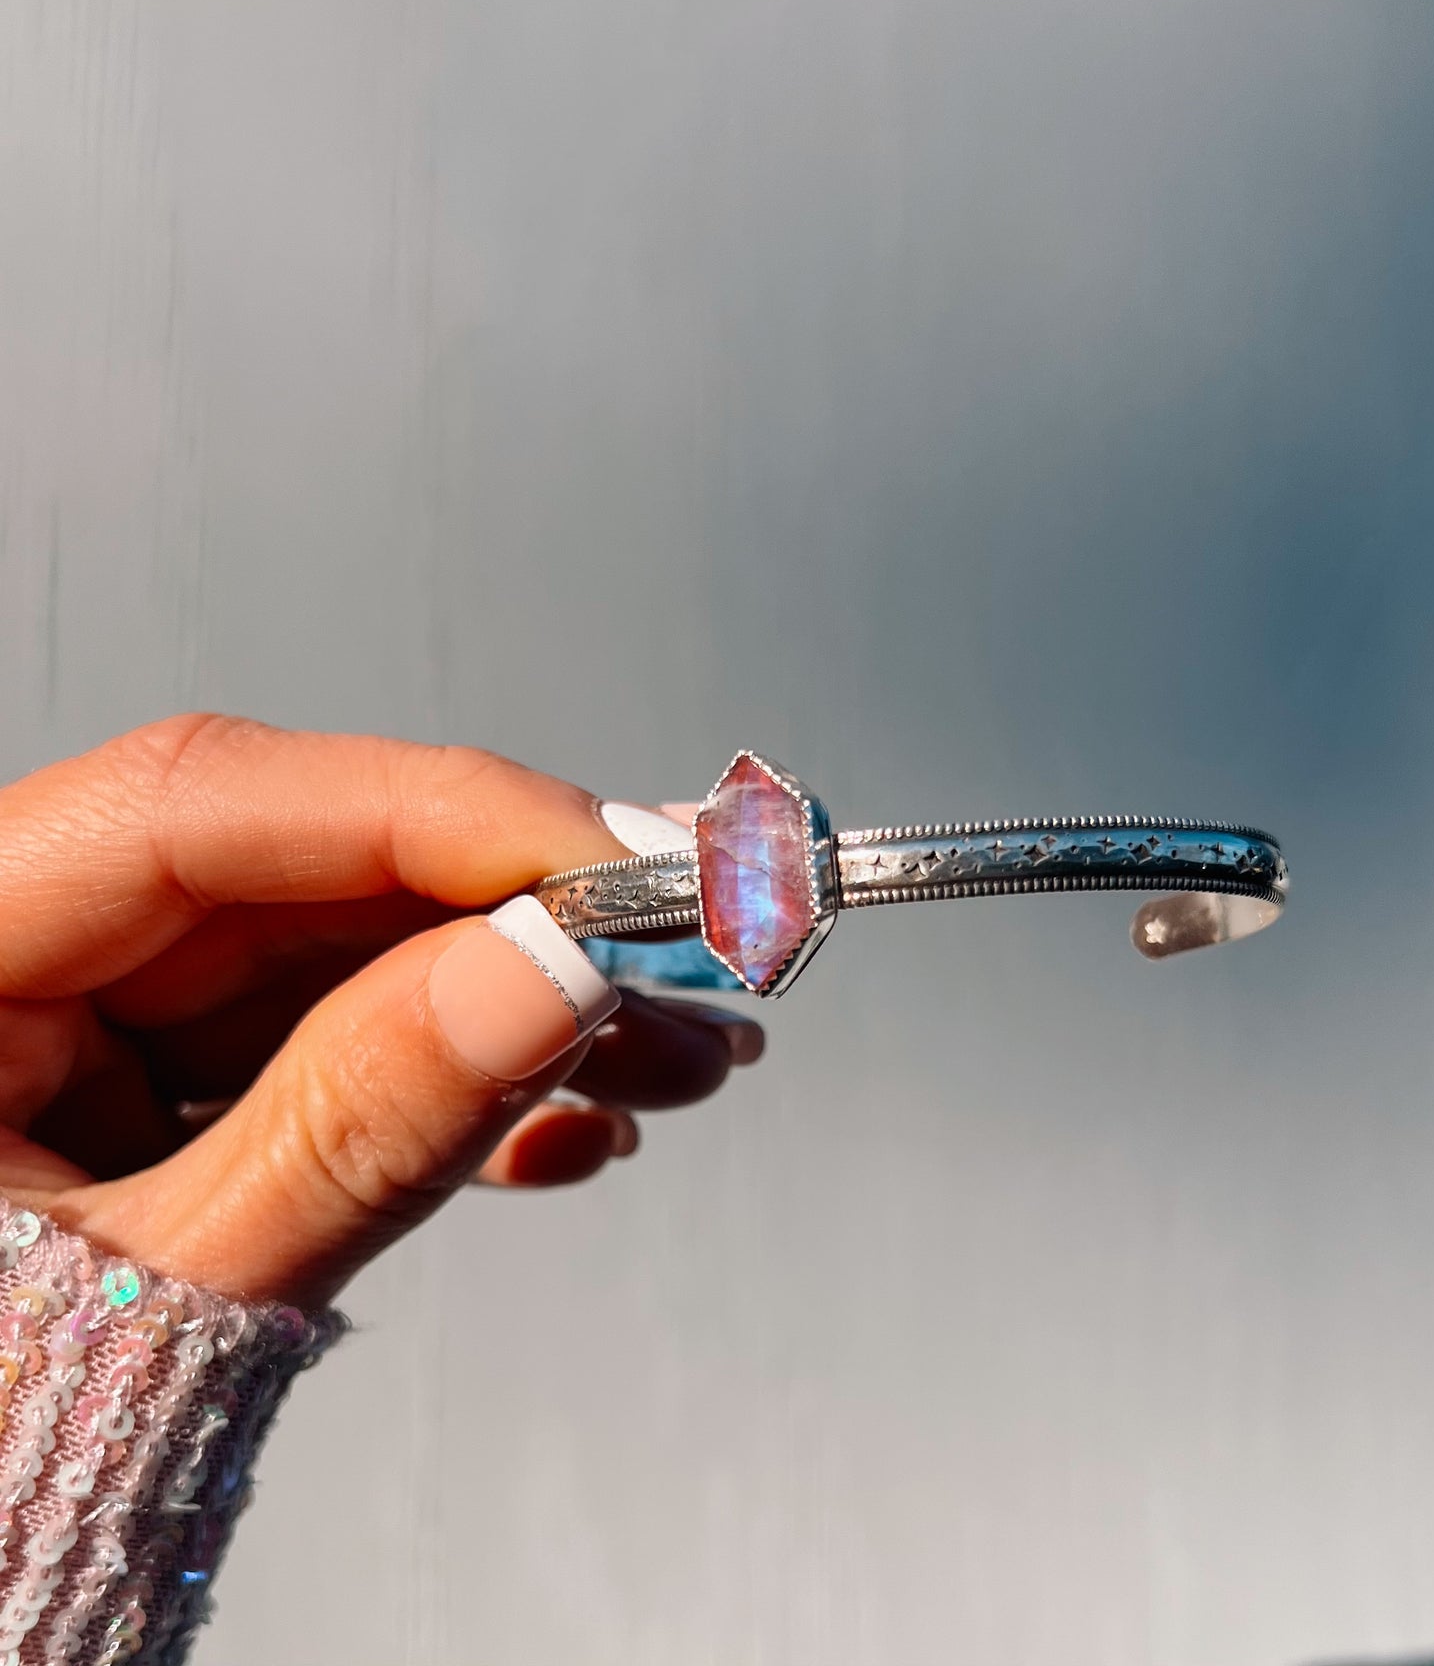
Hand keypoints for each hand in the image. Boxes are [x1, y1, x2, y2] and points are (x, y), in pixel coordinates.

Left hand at [0, 716, 762, 1307]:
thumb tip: (547, 969)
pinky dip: (457, 1089)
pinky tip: (574, 1127)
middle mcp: (16, 959)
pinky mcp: (165, 1093)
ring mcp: (92, 1028)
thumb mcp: (158, 1302)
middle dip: (514, 912)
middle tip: (693, 941)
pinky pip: (328, 1050)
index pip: (195, 805)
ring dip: (522, 1006)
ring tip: (680, 1058)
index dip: (425, 811)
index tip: (607, 860)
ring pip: (342, 958)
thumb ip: (348, 1130)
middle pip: (299, 870)